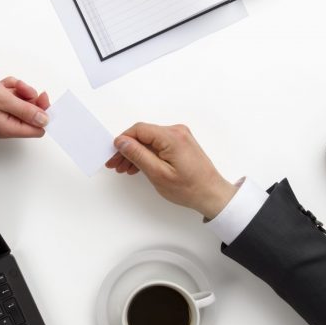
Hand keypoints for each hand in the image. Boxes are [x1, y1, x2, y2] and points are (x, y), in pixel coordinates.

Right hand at [0, 70, 50, 137]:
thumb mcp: (3, 99)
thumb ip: (26, 110)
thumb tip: (44, 120)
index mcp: (5, 129)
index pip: (36, 130)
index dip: (42, 114)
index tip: (41, 97)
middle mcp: (3, 125)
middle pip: (30, 115)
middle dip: (29, 98)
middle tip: (22, 88)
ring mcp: (0, 115)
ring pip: (22, 104)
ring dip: (20, 91)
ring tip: (8, 85)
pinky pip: (12, 98)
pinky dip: (11, 89)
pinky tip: (2, 84)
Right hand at [105, 123, 237, 219]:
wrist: (211, 194)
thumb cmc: (189, 188)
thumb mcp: (158, 174)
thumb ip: (138, 155)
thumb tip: (122, 142)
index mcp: (172, 136)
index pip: (139, 130)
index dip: (123, 141)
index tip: (114, 154)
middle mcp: (177, 132)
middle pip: (143, 135)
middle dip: (127, 149)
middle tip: (115, 164)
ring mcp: (180, 137)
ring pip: (149, 140)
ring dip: (136, 153)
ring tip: (125, 168)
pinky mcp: (181, 144)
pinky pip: (158, 145)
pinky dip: (147, 154)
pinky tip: (138, 166)